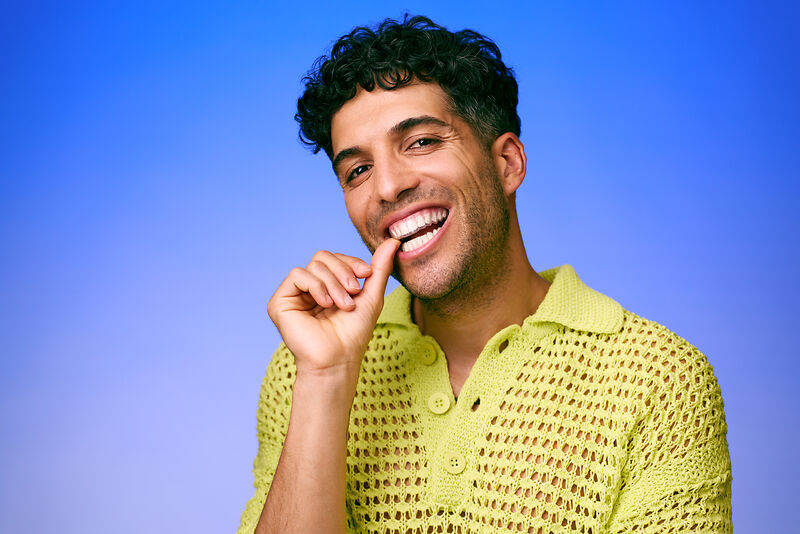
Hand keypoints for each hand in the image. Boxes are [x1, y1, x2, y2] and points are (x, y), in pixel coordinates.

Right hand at [267, 238, 399, 376]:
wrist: (339, 358)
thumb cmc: (354, 333)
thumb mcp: (371, 295)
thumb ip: (380, 268)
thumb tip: (394, 240)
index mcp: (326, 286)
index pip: (335, 258)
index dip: (351, 262)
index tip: (367, 274)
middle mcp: (308, 288)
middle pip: (323, 257)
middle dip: (343, 271)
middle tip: (354, 293)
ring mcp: (293, 294)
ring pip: (313, 265)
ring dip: (333, 283)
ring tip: (343, 305)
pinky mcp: (280, 302)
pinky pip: (298, 274)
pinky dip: (316, 286)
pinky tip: (325, 304)